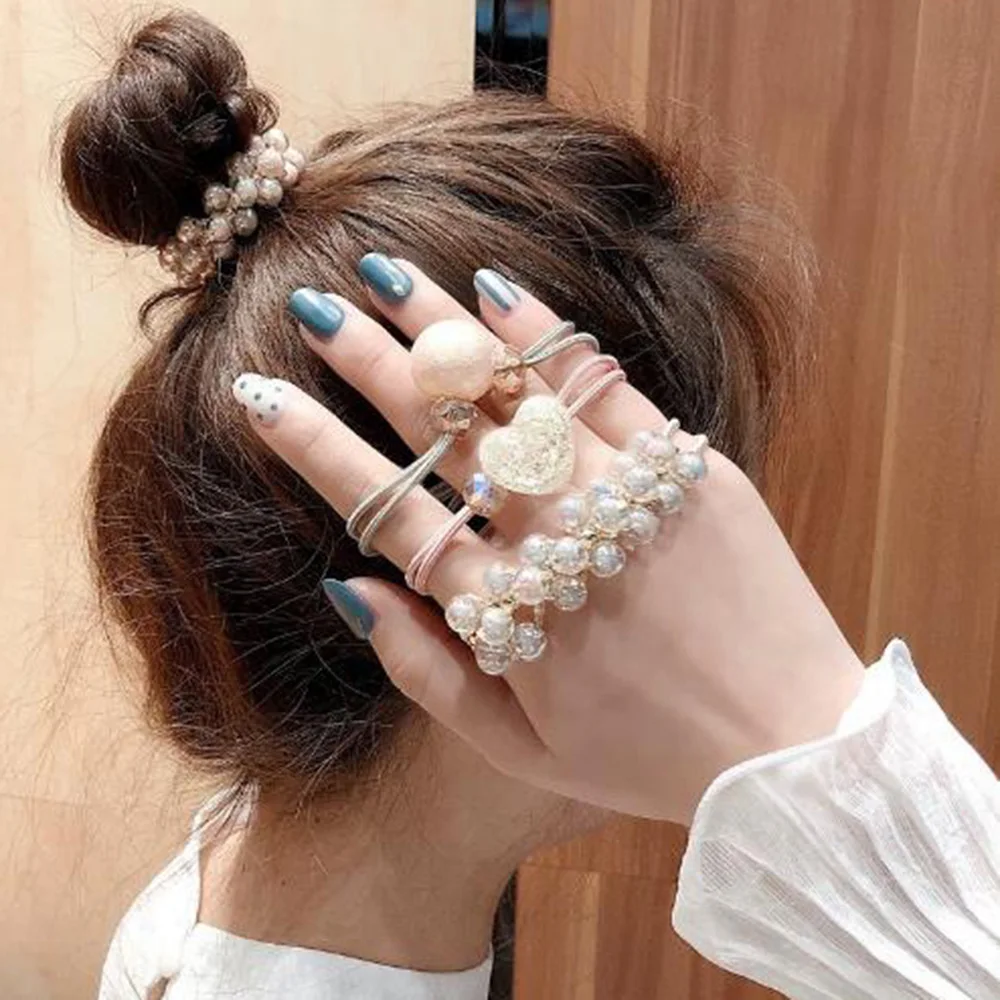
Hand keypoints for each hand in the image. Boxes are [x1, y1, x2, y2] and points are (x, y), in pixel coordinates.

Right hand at [238, 261, 863, 824]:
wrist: (788, 740)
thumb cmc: (643, 754)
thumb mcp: (518, 750)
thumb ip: (423, 673)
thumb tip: (348, 590)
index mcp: (501, 611)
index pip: (384, 510)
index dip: (313, 447)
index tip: (258, 394)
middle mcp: (552, 537)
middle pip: (441, 427)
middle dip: (366, 358)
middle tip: (312, 301)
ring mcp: (623, 491)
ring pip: (514, 388)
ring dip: (443, 324)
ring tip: (386, 269)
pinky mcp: (686, 466)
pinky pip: (602, 384)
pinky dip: (546, 335)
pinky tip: (497, 288)